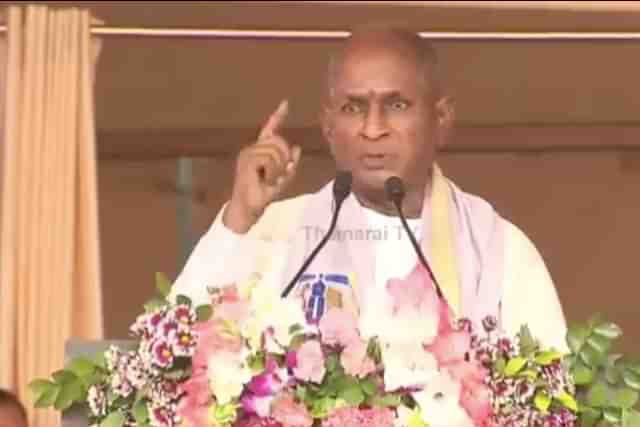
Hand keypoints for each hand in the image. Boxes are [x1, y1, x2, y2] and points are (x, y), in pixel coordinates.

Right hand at [223, 100, 301, 232]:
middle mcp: (253, 148)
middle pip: (279, 141)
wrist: (249, 208)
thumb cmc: (263, 194)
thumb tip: (297, 148)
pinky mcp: (247, 160)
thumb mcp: (282, 178)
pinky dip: (273, 171)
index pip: (270, 129)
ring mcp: (248, 153)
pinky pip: (269, 159)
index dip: (278, 116)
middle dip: (285, 158)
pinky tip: (266, 180)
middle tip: (279, 175)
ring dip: (279, 168)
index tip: (285, 103)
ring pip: (275, 151)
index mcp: (260, 150)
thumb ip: (290, 164)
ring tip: (271, 179)